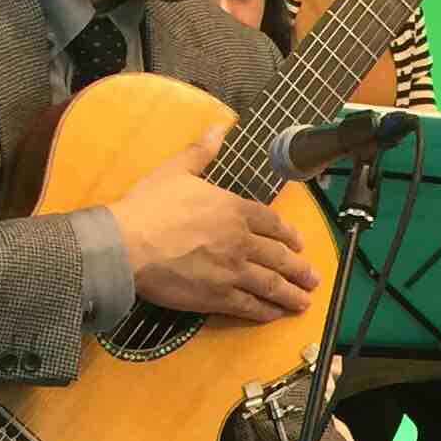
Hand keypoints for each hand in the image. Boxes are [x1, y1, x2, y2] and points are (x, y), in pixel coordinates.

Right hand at [117, 123, 315, 320]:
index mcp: (234, 209)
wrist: (128, 245)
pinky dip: (265, 311)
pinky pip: (249, 306)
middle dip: (299, 269)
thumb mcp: (176, 169)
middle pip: (279, 257)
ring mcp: (232, 271)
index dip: (289, 234)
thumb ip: (202, 150)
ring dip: (290, 294)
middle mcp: (241, 240)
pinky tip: (274, 315)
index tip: (299, 243)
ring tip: (303, 301)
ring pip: (270, 284)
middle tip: (312, 278)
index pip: (272, 222)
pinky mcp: (217, 296)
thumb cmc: (149, 206)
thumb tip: (219, 125)